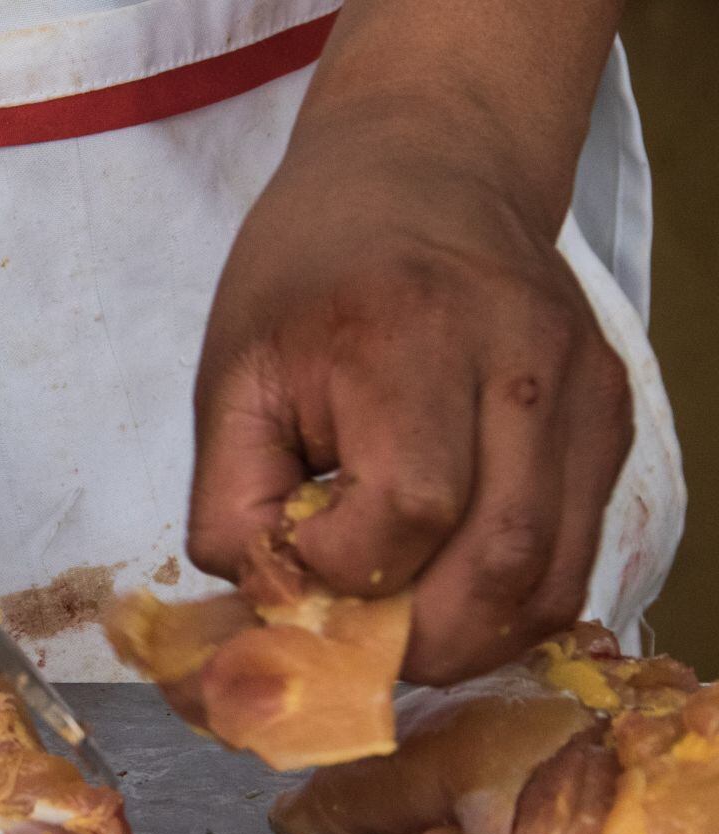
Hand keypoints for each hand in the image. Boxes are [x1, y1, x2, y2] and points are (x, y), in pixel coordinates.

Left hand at [186, 113, 633, 684]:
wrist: (426, 171)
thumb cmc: (309, 274)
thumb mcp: (232, 375)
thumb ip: (232, 500)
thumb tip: (264, 605)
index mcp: (410, 336)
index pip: (409, 505)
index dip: (346, 566)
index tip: (297, 558)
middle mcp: (522, 362)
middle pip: (498, 561)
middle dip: (416, 640)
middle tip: (355, 650)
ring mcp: (585, 392)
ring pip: (552, 577)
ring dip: (471, 641)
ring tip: (402, 640)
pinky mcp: (612, 419)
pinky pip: (576, 553)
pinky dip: (511, 604)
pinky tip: (451, 602)